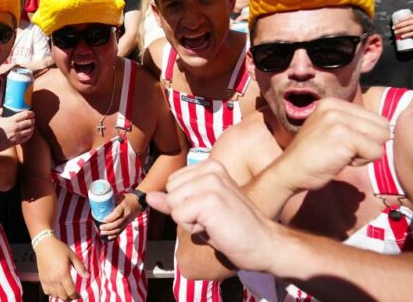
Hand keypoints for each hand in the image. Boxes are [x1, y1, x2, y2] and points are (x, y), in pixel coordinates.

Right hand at [0, 108, 34, 151]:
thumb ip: (0, 111)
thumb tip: (3, 108)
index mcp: (11, 120)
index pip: (25, 115)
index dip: (31, 113)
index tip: (32, 113)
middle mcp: (16, 128)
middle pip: (29, 122)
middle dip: (32, 120)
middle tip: (32, 119)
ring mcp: (16, 135)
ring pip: (29, 131)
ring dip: (32, 127)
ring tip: (32, 126)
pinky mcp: (16, 142)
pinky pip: (26, 138)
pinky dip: (29, 135)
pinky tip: (29, 133)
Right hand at [35, 236, 87, 299]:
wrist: (44, 244)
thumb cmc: (59, 248)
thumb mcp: (72, 256)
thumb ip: (80, 267)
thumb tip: (88, 276)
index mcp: (63, 273)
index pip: (70, 291)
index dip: (76, 295)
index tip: (78, 295)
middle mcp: (54, 279)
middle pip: (63, 296)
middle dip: (69, 297)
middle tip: (72, 294)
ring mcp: (47, 280)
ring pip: (54, 295)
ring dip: (61, 295)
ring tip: (65, 291)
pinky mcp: (41, 279)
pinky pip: (46, 291)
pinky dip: (51, 292)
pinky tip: (55, 288)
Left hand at [99, 192, 140, 238]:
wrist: (138, 201)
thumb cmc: (126, 198)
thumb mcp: (119, 196)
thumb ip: (112, 201)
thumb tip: (100, 204)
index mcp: (123, 206)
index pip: (118, 213)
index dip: (111, 218)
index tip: (104, 220)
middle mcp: (126, 214)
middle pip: (118, 223)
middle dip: (108, 227)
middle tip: (101, 228)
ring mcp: (127, 219)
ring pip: (119, 228)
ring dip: (110, 232)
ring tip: (102, 233)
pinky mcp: (127, 223)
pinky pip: (121, 230)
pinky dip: (115, 235)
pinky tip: (109, 237)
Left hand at [147, 159, 278, 272]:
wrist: (264, 244)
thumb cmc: (233, 229)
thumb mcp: (198, 211)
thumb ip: (173, 201)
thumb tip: (149, 196)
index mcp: (210, 166)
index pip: (172, 182)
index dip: (183, 203)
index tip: (208, 211)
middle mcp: (211, 169)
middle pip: (169, 191)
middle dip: (183, 211)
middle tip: (211, 219)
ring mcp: (211, 183)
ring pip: (172, 203)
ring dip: (188, 221)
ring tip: (213, 224)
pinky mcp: (210, 200)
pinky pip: (179, 216)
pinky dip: (193, 230)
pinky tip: (215, 229)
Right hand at [272, 97, 389, 193]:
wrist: (289, 172)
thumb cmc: (311, 157)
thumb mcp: (329, 129)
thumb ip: (352, 124)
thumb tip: (386, 130)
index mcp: (332, 103)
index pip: (375, 118)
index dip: (364, 137)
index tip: (340, 144)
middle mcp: (335, 107)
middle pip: (382, 126)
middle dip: (368, 144)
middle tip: (342, 151)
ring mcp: (339, 121)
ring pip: (382, 138)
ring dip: (366, 153)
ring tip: (341, 155)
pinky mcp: (344, 137)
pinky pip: (376, 152)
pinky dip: (362, 162)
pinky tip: (340, 161)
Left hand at [392, 13, 412, 39]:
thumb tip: (404, 22)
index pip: (409, 16)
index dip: (402, 18)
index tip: (396, 21)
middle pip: (408, 22)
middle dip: (399, 25)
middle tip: (393, 27)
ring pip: (409, 27)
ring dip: (401, 30)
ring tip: (395, 32)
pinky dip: (407, 35)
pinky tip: (402, 36)